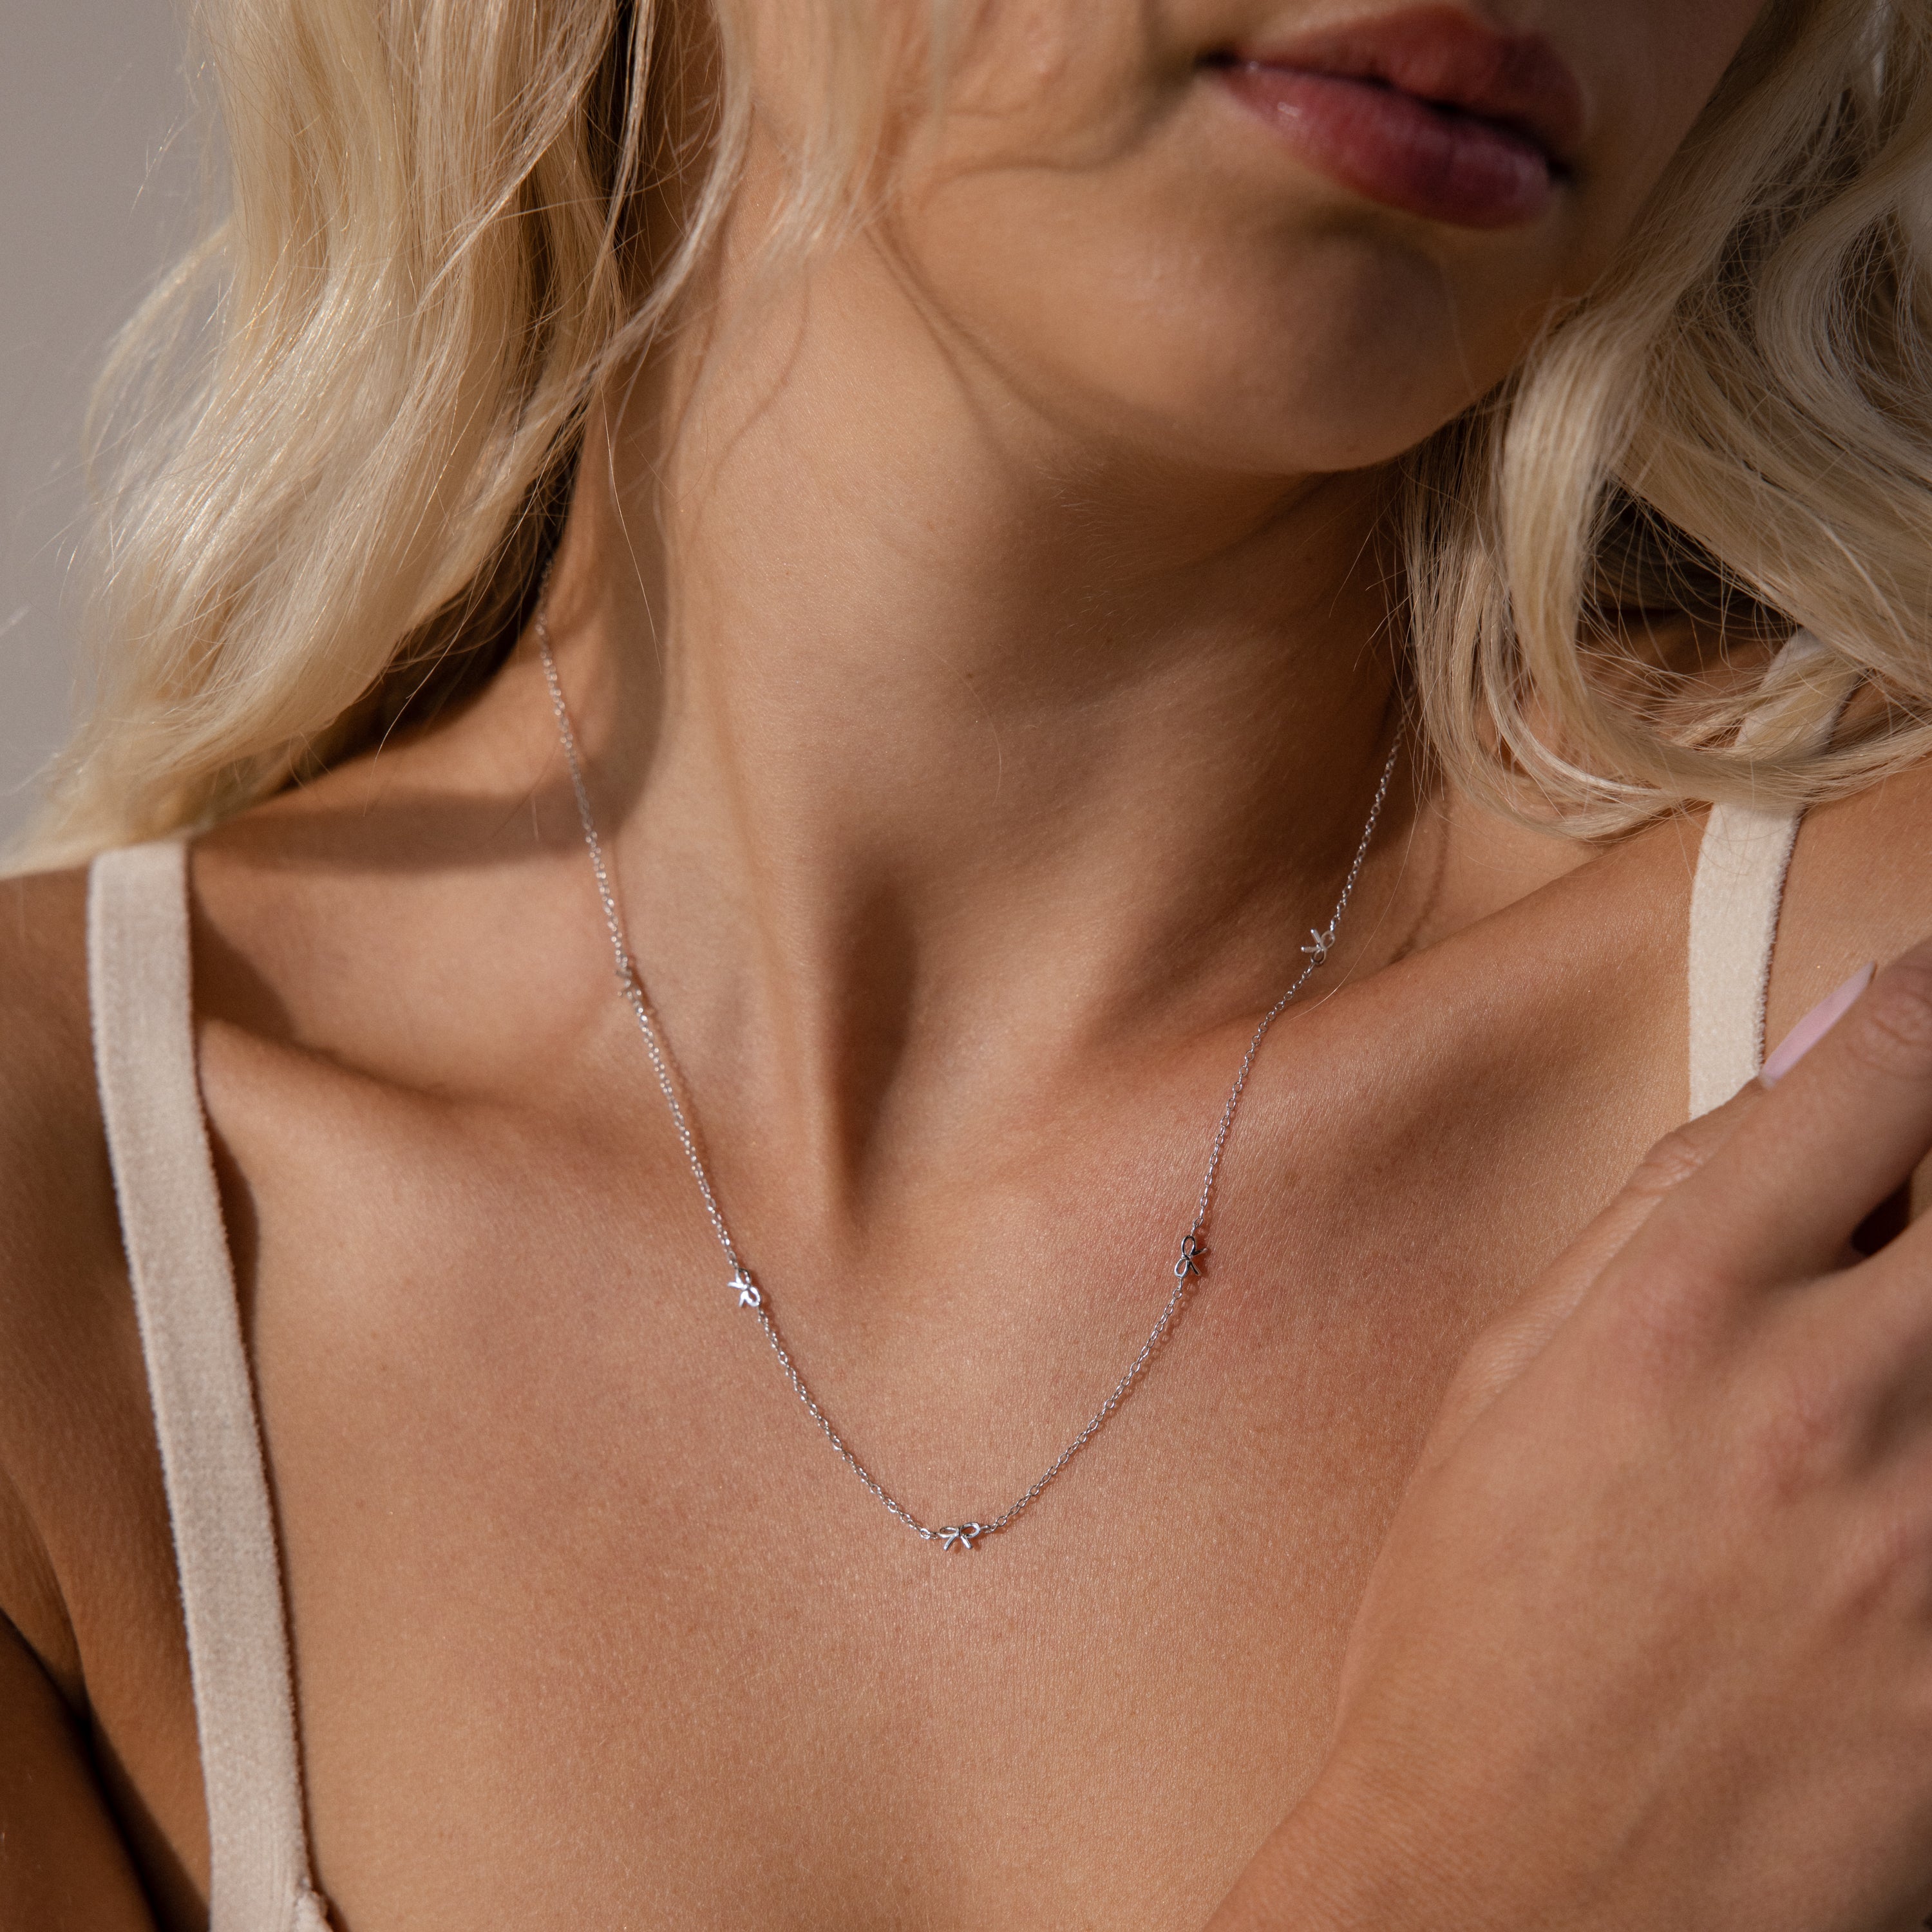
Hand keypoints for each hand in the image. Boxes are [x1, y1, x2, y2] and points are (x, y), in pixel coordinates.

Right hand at [1217, 947, 1931, 1931]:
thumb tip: (1790, 1082)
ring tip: (1882, 1364)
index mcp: (1673, 1309)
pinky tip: (1898, 1470)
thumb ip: (1654, 1217)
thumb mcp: (1505, 1385)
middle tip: (1916, 1208)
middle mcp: (1823, 1401)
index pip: (1879, 1069)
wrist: (1514, 1888)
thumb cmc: (1474, 1629)